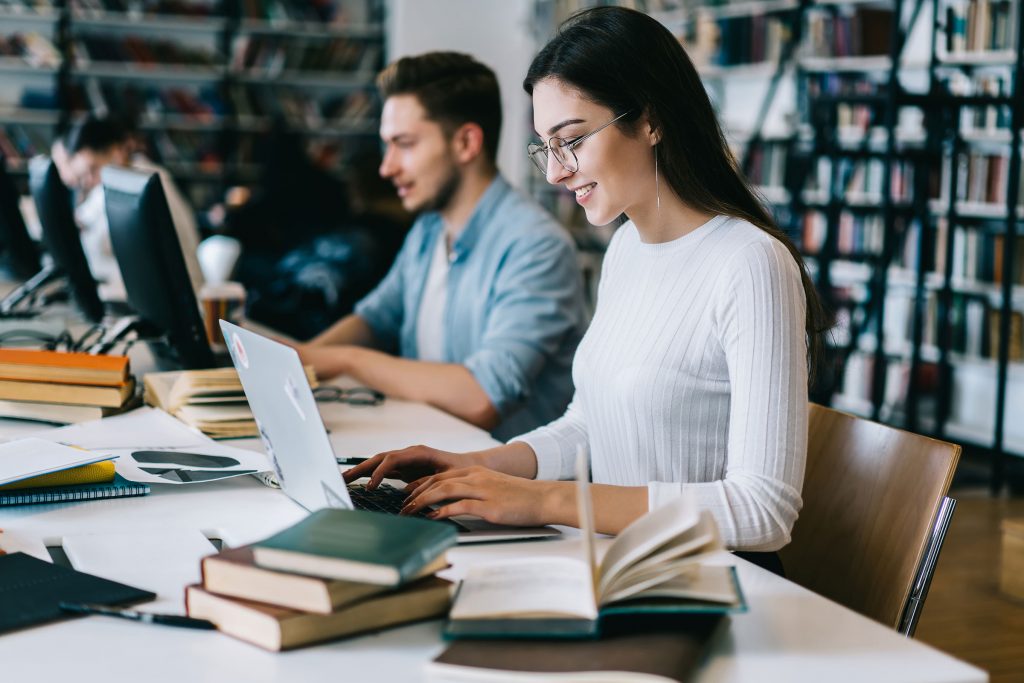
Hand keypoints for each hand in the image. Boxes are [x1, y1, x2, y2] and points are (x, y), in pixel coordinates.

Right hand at [343, 445, 478, 488]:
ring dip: (362, 471)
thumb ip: (428, 482)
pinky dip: (370, 476)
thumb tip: (408, 492)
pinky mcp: (405, 469)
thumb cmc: (460, 470)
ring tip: (344, 481)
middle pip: (379, 459)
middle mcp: (408, 454)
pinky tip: (360, 484)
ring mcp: (405, 461)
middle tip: (343, 479)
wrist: (468, 466)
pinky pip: (384, 471)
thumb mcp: (447, 477)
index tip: (371, 487)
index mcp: (418, 453)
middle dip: (360, 468)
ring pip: (378, 464)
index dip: (379, 472)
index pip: (391, 460)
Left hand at [401, 467, 569, 527]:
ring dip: (422, 502)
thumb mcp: (494, 488)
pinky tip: (431, 518)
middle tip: (402, 506)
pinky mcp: (489, 506)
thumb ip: (475, 492)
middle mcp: (476, 477)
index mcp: (477, 472)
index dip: (421, 484)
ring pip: (443, 490)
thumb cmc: (521, 497)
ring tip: (409, 512)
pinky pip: (459, 506)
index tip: (407, 494)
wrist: (544, 498)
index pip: (441, 476)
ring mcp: (482, 491)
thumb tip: (455, 503)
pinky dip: (442, 511)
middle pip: (437, 481)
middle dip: (416, 494)